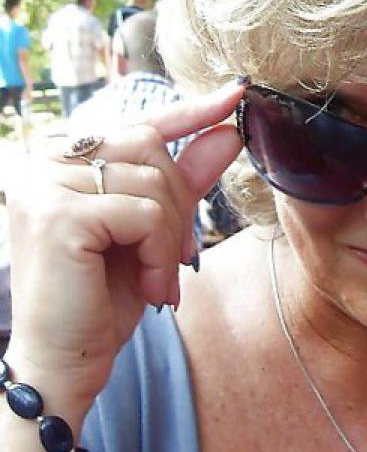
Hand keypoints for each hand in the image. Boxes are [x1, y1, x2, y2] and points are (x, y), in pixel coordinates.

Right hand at [3, 81, 244, 414]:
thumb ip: (184, 181)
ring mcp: (44, 182)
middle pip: (151, 151)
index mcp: (63, 157)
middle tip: (172, 261)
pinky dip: (160, 254)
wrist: (67, 359)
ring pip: (153, 184)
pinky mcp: (56, 213)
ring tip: (157, 280)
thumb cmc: (103, 299)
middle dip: (180, 208)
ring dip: (170, 240)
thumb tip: (227, 133)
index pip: (138, 123)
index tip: (236, 92)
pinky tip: (150, 286)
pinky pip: (143, 214)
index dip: (191, 111)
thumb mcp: (153, 233)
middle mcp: (44, 158)